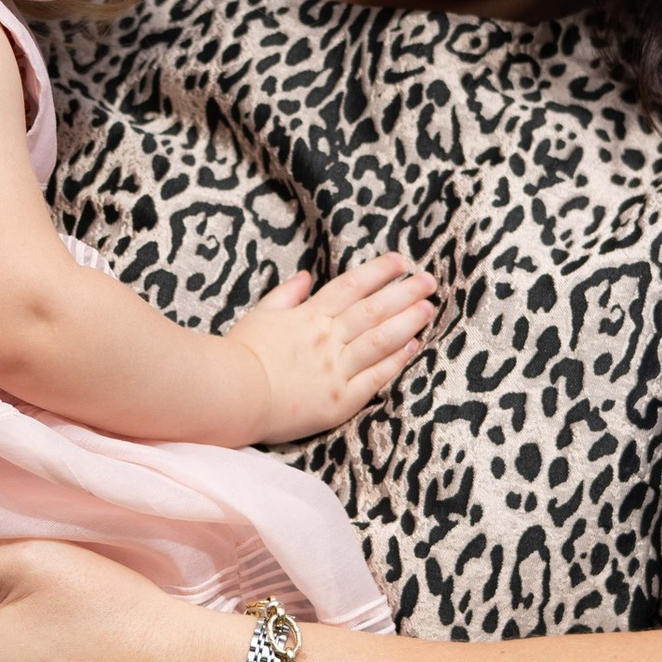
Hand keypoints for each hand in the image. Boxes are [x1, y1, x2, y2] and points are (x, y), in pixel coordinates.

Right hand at [220, 249, 435, 441]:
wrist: (231, 394)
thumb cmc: (239, 356)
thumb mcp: (259, 316)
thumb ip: (286, 295)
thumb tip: (305, 277)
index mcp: (309, 316)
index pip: (351, 287)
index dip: (378, 272)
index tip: (401, 262)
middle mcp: (327, 338)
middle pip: (373, 309)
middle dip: (404, 292)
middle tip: (430, 281)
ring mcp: (336, 368)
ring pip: (380, 339)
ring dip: (408, 321)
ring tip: (430, 308)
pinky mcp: (340, 400)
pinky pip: (375, 377)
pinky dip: (396, 360)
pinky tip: (414, 346)